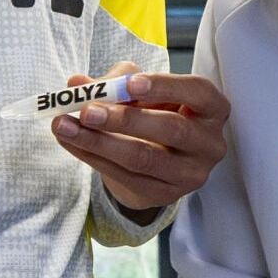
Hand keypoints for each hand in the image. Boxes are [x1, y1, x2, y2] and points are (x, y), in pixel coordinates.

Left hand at [52, 64, 231, 215]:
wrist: (155, 159)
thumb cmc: (154, 113)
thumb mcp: (141, 91)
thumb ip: (114, 82)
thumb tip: (78, 83)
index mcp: (212, 109)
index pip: (198, 93)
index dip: (165, 86)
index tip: (129, 84)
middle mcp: (210, 144)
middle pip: (172, 128)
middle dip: (125, 119)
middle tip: (87, 110)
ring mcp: (190, 174)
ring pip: (144, 157)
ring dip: (99, 141)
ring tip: (65, 126)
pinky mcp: (165, 194)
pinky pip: (125, 176)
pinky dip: (93, 157)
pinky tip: (71, 142)